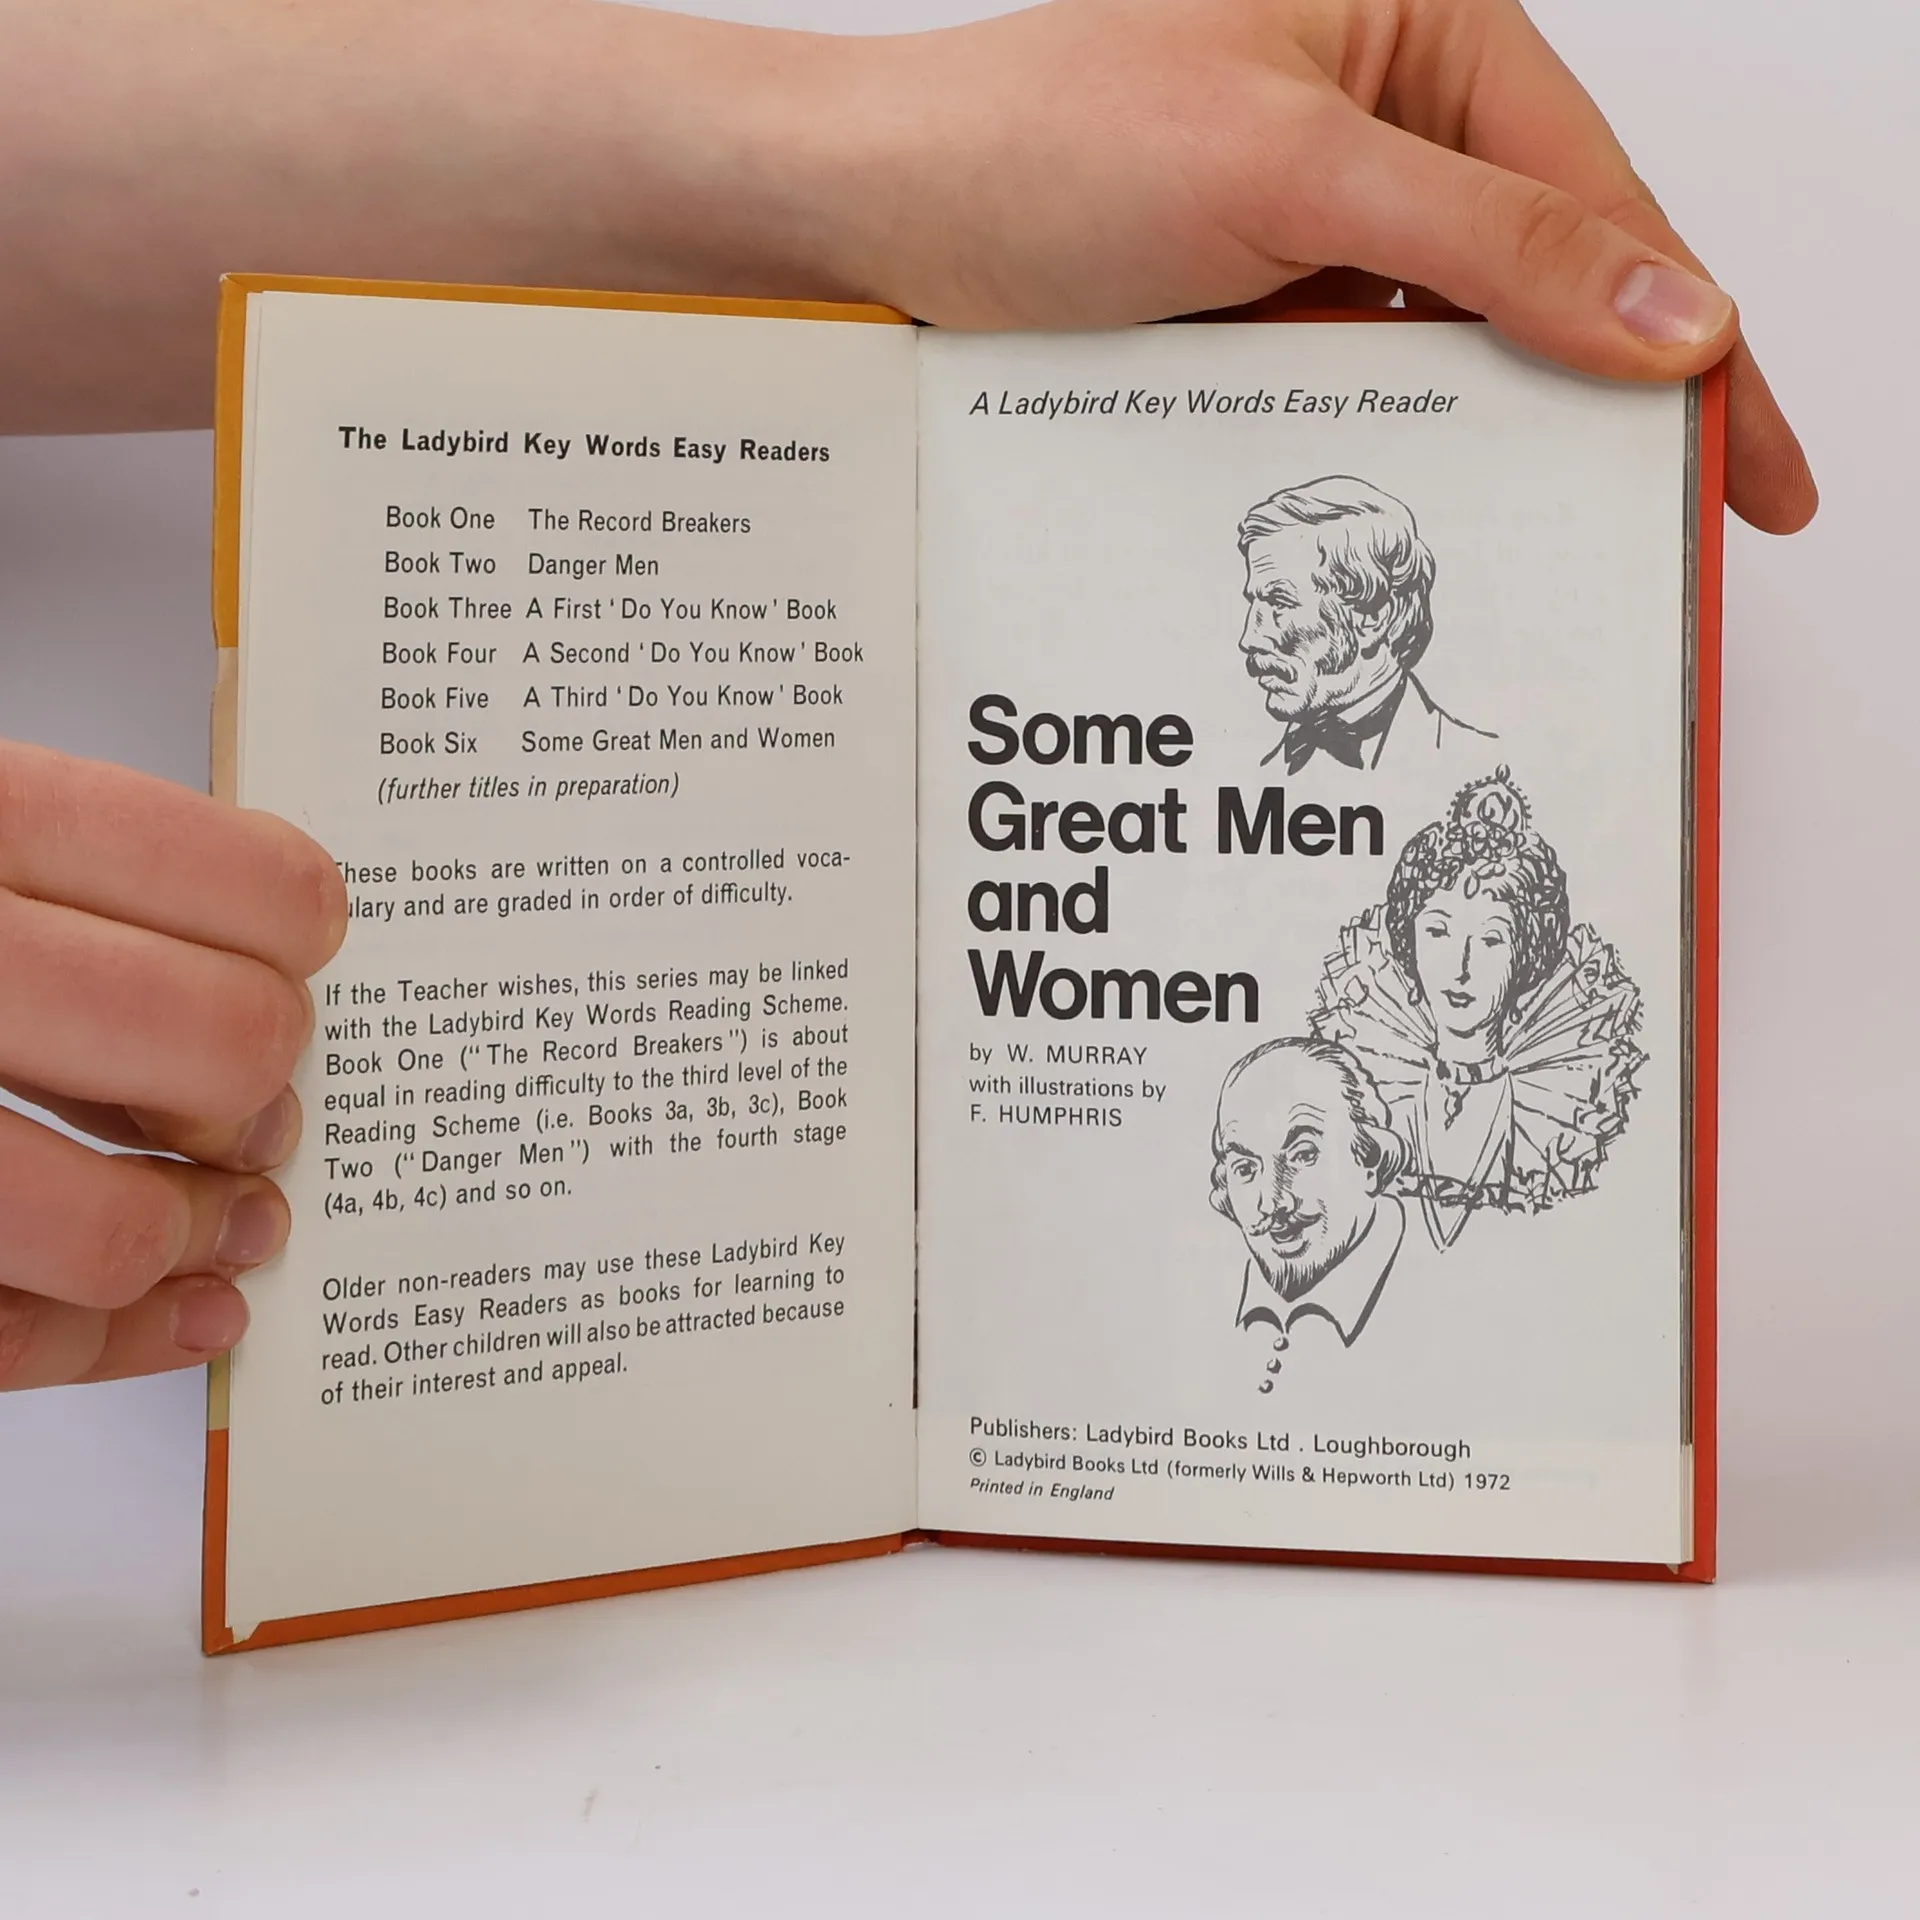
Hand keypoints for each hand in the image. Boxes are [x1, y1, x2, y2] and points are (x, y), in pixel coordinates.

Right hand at [0, 742, 345, 1387]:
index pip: (255, 886)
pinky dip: (110, 1340)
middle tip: (241, 1112)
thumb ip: (69, 876)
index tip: (290, 970)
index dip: (300, 948)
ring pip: (109, 1226)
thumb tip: (279, 956)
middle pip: (220, 1048)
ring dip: (188, 1238)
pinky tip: (173, 1309)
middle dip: (257, 1099)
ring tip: (207, 1221)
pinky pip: (2, 1333)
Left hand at [828, 0, 1813, 532]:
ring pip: (1466, 334)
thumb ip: (1488, 245)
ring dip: (1517, 432)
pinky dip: (1414, 442)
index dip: (1694, 334)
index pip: (1602, 196)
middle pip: (1553, 269)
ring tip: (1581, 537)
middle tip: (1686, 524)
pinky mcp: (1267, 290)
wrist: (875, 216)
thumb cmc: (1040, 147)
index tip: (1754, 459)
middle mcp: (1387, 110)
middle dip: (1622, 395)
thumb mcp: (1287, 179)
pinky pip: (1377, 370)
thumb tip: (1674, 312)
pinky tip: (1451, 508)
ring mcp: (1326, 209)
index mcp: (1422, 27)